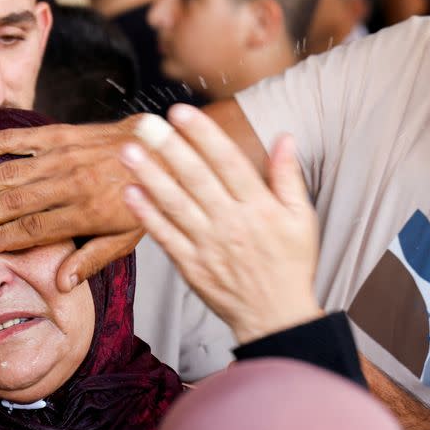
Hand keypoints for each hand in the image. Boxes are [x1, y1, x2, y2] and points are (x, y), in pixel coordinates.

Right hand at [0, 115, 145, 291]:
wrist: (161, 150)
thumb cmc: (142, 199)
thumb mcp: (126, 239)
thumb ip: (92, 260)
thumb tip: (60, 284)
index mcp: (86, 213)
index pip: (33, 229)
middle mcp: (71, 183)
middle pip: (12, 203)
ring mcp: (63, 156)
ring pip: (7, 173)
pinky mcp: (60, 134)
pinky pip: (16, 139)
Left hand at [121, 104, 322, 344]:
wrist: (276, 317)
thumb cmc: (291, 264)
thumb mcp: (302, 218)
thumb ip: (288, 177)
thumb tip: (284, 137)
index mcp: (258, 207)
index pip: (228, 162)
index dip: (203, 135)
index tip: (180, 112)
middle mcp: (231, 222)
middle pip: (196, 179)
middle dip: (169, 148)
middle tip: (144, 124)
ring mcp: (208, 245)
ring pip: (176, 204)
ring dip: (150, 176)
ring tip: (128, 152)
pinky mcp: (191, 266)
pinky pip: (166, 237)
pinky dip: (147, 216)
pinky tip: (130, 194)